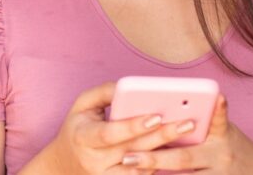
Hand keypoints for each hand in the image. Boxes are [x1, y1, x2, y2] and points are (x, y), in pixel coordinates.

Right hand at [31, 82, 201, 174]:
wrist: (65, 164)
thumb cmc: (78, 128)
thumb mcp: (82, 105)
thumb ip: (104, 93)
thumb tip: (127, 86)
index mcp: (83, 136)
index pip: (110, 134)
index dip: (132, 126)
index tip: (156, 115)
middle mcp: (94, 160)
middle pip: (133, 150)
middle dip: (162, 136)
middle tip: (187, 123)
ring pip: (141, 167)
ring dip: (166, 153)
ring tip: (187, 137)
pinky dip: (158, 165)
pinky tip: (176, 151)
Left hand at [119, 95, 252, 173]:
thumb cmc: (229, 145)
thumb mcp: (221, 130)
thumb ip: (199, 121)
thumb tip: (159, 111)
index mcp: (222, 135)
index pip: (219, 119)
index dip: (220, 108)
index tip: (218, 96)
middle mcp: (221, 156)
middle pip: (184, 158)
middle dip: (154, 158)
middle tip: (128, 157)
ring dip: (156, 174)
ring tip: (130, 169)